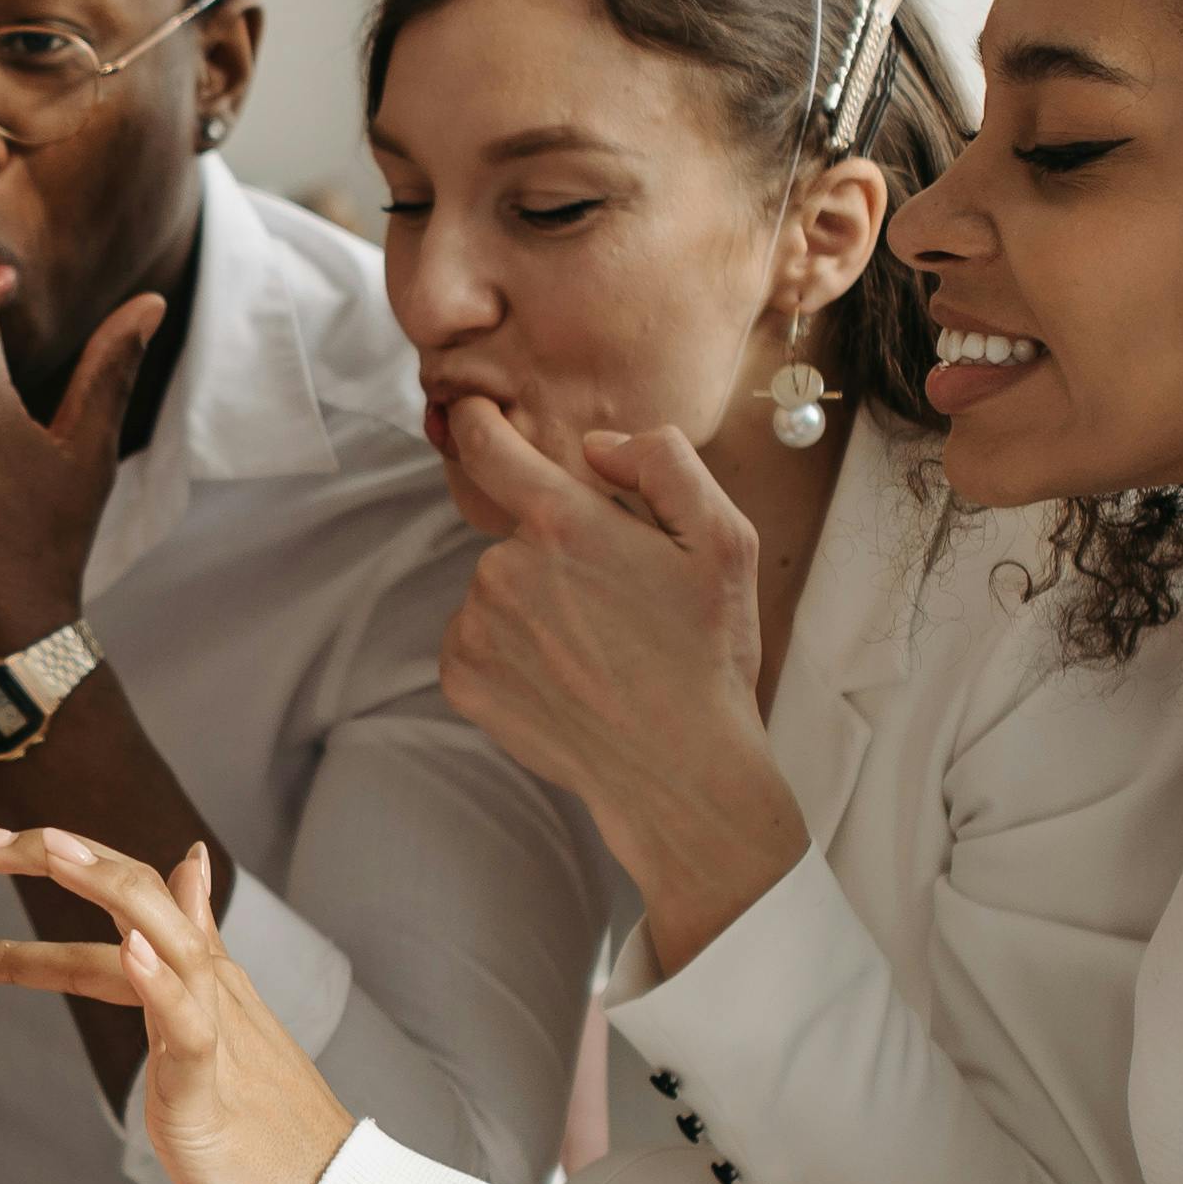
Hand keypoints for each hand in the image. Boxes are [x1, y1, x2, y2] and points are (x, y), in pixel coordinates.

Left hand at [0, 827, 356, 1183]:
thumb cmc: (268, 1133)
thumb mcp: (220, 1024)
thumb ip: (194, 951)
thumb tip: (190, 867)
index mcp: (202, 977)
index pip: (131, 895)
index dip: (65, 864)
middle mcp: (211, 988)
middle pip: (137, 897)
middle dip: (57, 859)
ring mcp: (216, 1033)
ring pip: (163, 940)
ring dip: (108, 889)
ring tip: (53, 850)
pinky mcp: (211, 1090)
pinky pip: (189, 1025)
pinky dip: (158, 983)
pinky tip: (130, 948)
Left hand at [433, 400, 809, 973]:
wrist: (678, 772)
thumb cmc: (707, 656)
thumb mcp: (722, 541)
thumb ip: (663, 463)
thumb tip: (595, 447)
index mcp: (563, 522)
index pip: (489, 446)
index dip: (478, 421)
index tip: (471, 412)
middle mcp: (503, 566)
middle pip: (518, 533)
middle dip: (558, 554)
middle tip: (619, 607)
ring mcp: (474, 624)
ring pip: (499, 589)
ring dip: (536, 606)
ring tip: (598, 651)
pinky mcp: (460, 675)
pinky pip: (477, 638)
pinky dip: (512, 651)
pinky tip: (566, 678)